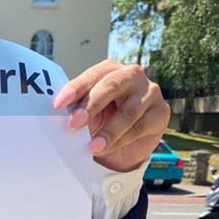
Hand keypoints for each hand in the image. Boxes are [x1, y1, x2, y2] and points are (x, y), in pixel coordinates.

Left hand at [53, 60, 169, 172]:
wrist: (123, 145)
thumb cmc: (100, 120)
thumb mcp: (85, 114)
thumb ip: (76, 110)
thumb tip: (57, 115)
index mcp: (109, 70)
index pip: (91, 75)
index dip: (74, 89)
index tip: (58, 104)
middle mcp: (131, 75)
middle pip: (111, 85)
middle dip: (90, 105)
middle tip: (73, 124)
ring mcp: (150, 92)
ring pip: (128, 111)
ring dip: (107, 131)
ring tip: (91, 147)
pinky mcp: (161, 112)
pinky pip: (140, 126)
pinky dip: (120, 140)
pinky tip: (106, 148)